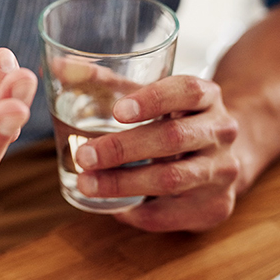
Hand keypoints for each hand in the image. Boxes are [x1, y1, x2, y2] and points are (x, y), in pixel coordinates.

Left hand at [74, 75, 239, 231]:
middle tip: (83, 156)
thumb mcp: (145, 95)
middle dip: (123, 149)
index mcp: (205, 96)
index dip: (153, 100)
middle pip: (173, 138)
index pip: (187, 91)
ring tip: (86, 184)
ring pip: (172, 178)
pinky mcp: (216, 205)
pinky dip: (139, 212)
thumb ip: (102, 80)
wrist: (220, 156)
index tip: (118, 111)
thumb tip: (57, 66)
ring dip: (124, 183)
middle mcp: (220, 131)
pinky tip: (113, 208)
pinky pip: (173, 213)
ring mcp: (222, 170)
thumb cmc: (170, 118)